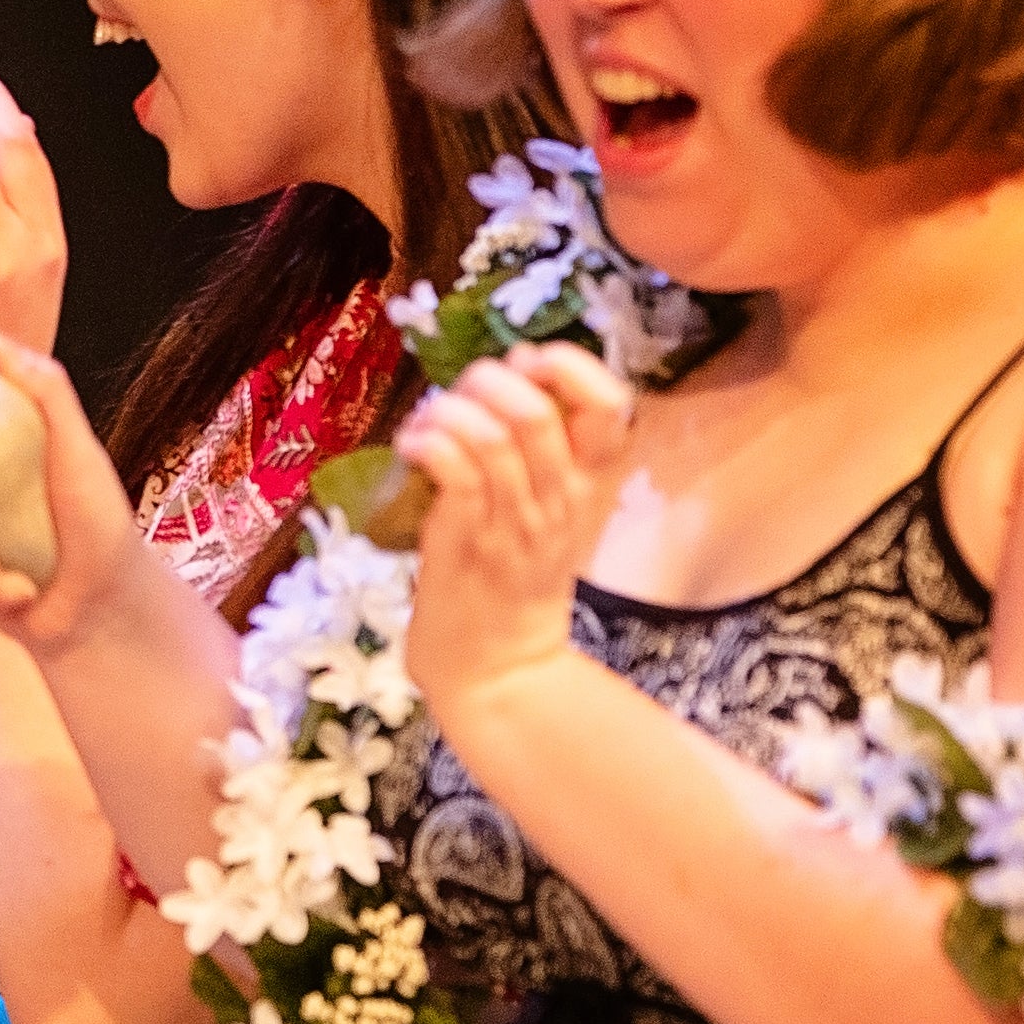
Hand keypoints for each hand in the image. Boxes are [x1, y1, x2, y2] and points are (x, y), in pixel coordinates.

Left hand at [394, 342, 637, 712]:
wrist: (499, 664)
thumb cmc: (516, 573)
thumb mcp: (552, 501)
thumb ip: (545, 434)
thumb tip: (522, 358)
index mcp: (592, 482)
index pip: (611, 404)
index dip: (569, 366)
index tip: (528, 364)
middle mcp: (561, 499)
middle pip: (535, 410)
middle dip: (486, 381)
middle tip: (459, 396)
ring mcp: (514, 521)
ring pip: (489, 436)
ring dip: (447, 411)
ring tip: (428, 423)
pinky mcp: (466, 539)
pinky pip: (451, 467)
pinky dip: (426, 440)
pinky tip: (412, 445)